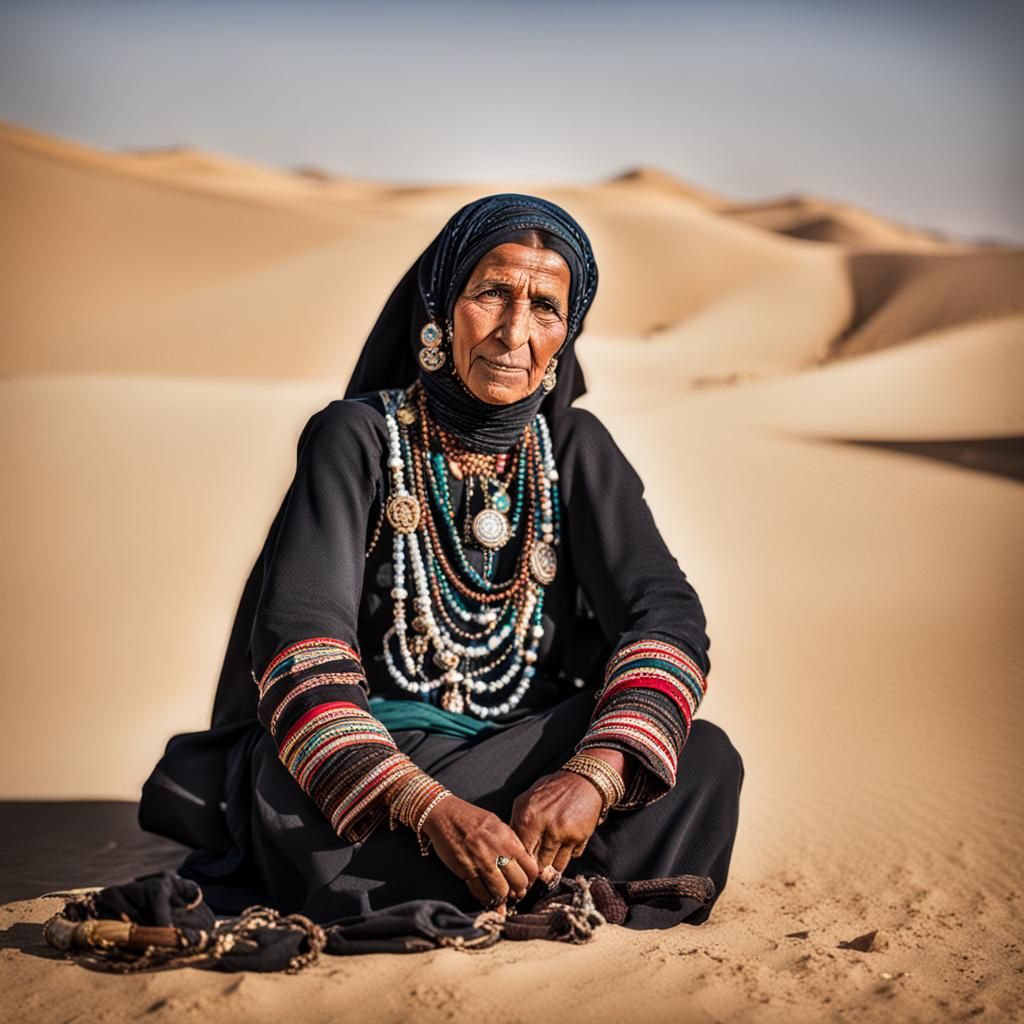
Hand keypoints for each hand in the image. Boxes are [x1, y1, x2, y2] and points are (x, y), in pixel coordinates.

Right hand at [421, 795, 538, 907]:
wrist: (445, 815)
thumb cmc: (472, 818)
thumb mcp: (498, 825)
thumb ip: (511, 844)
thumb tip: (523, 864)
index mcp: (509, 840)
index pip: (531, 869)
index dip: (530, 878)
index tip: (525, 880)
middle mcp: (497, 853)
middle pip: (518, 884)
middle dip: (518, 890)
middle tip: (513, 891)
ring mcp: (481, 864)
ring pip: (501, 892)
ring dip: (501, 896)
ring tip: (500, 893)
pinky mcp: (465, 872)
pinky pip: (480, 893)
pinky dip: (485, 897)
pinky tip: (486, 894)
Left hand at [510, 747, 635, 877]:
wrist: (583, 780)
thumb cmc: (553, 790)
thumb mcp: (528, 800)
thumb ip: (518, 823)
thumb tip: (512, 850)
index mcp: (527, 817)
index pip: (520, 852)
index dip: (521, 863)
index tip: (523, 868)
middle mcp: (545, 826)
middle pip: (537, 864)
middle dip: (537, 869)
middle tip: (537, 871)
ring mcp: (563, 833)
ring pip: (555, 866)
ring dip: (553, 865)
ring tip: (552, 858)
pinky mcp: (579, 837)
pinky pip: (571, 858)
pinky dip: (568, 855)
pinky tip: (566, 844)